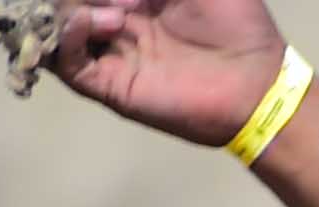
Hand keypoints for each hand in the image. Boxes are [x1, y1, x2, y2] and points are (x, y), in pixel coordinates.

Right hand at [48, 0, 291, 149]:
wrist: (260, 83)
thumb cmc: (239, 25)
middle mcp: (118, 25)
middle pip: (68, 1)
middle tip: (119, 0)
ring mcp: (112, 55)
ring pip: (59, 27)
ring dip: (67, 9)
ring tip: (104, 11)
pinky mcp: (112, 86)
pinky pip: (67, 63)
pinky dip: (66, 37)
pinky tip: (87, 22)